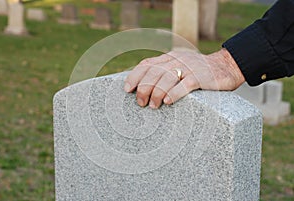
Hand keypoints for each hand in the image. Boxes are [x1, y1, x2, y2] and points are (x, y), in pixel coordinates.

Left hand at [124, 48, 244, 108]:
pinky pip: (185, 84)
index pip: (147, 64)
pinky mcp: (201, 77)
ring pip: (167, 78)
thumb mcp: (180, 66)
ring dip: (156, 93)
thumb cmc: (198, 71)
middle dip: (143, 88)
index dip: (134, 76)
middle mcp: (177, 60)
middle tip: (141, 102)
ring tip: (152, 106)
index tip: (127, 89)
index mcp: (169, 57)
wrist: (226, 66)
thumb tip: (144, 87)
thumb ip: (164, 72)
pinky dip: (174, 93)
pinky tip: (168, 102)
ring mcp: (189, 67)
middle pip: (154, 72)